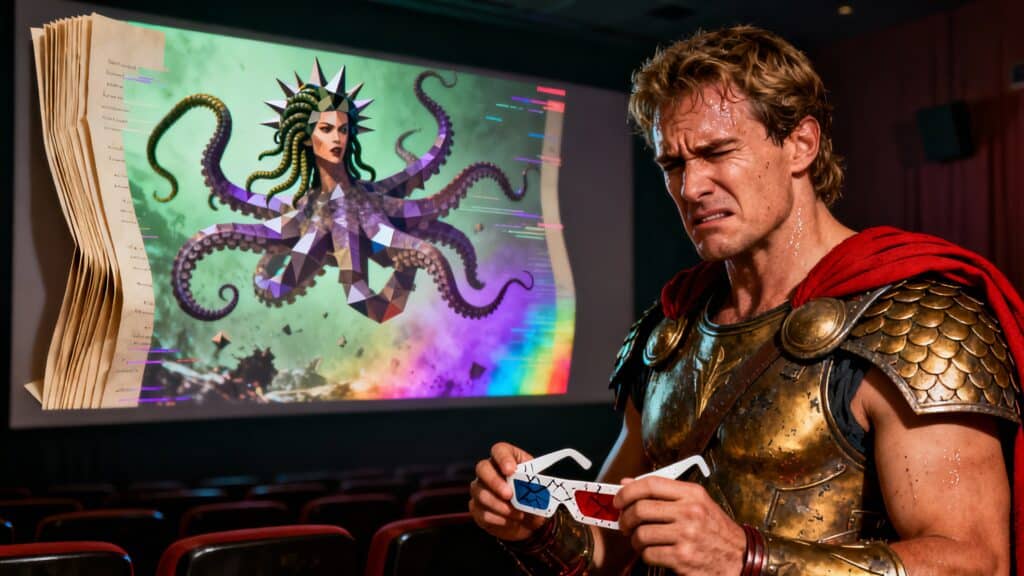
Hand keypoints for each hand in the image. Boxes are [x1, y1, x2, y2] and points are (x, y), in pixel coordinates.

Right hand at [469, 442, 547, 540]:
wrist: (530, 522)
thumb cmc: (534, 498)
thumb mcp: (540, 489)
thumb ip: (534, 485)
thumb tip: (531, 486)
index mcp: (507, 459)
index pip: (499, 450)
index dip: (503, 459)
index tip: (511, 470)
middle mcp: (489, 471)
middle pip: (482, 468)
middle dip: (495, 482)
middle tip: (509, 495)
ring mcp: (480, 489)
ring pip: (480, 493)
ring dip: (500, 506)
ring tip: (518, 514)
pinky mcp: (477, 508)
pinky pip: (481, 512)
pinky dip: (498, 519)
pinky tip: (511, 521)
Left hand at [614, 476, 744, 574]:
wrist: (740, 558)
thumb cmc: (715, 530)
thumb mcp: (696, 503)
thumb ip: (664, 493)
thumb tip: (627, 483)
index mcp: (692, 494)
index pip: (650, 484)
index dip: (627, 491)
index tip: (618, 499)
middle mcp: (690, 512)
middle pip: (640, 509)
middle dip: (625, 518)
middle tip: (624, 524)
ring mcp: (686, 535)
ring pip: (641, 533)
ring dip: (635, 539)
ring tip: (640, 541)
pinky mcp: (683, 558)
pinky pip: (649, 554)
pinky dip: (645, 555)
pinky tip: (653, 553)